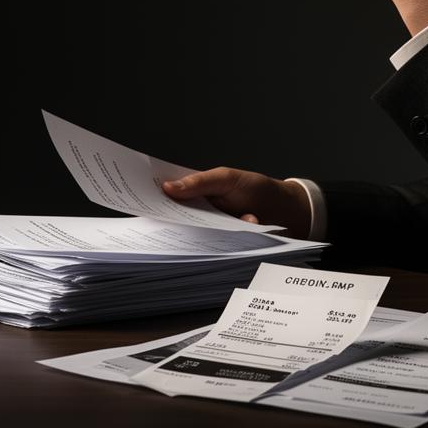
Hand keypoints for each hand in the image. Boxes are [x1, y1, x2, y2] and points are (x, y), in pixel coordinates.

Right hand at [161, 168, 311, 238]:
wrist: (289, 211)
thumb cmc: (258, 189)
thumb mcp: (228, 178)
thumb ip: (200, 183)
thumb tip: (168, 187)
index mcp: (199, 191)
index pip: (171, 195)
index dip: (154, 198)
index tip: (138, 201)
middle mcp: (202, 213)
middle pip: (178, 220)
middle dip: (172, 222)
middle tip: (167, 223)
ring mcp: (213, 230)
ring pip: (195, 237)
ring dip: (204, 232)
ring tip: (216, 220)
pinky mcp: (224, 246)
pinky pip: (215, 248)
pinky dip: (224, 242)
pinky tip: (245, 224)